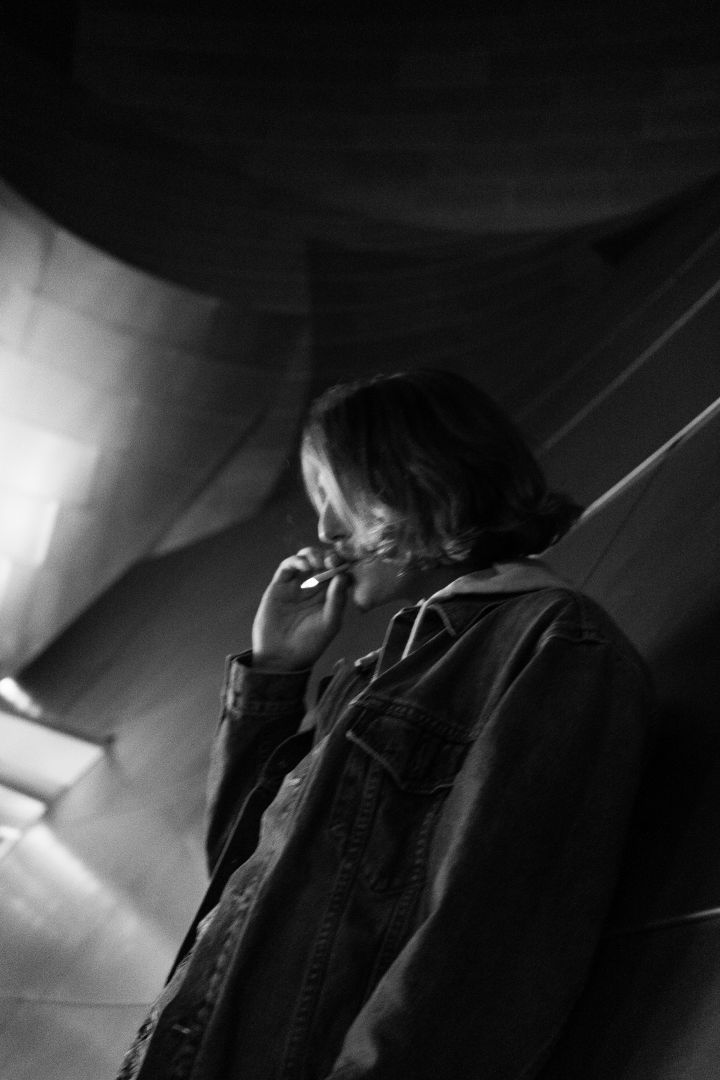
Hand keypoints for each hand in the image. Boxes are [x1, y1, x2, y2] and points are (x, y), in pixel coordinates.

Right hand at [251, 548, 349, 670]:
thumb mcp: (330, 623)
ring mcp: (296, 585)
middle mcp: (314, 588)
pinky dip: (296, 560)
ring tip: (318, 563)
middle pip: (323, 562)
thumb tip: (342, 576)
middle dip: (329, 557)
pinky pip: (287, 566)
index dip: (343, 566)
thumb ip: (337, 600)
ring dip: (313, 554)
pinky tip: (304, 565)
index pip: (339, 573)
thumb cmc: (310, 643)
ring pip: (305, 559)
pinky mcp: (279, 586)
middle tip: (332, 561)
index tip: (345, 565)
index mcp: (329, 596)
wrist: (282, 657)